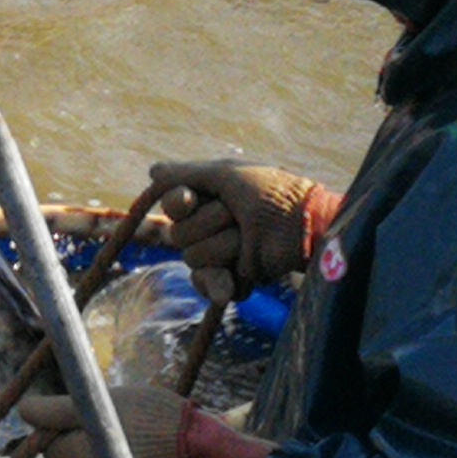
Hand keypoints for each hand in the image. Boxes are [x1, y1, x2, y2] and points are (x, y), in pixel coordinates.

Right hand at [146, 157, 339, 304]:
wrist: (304, 228)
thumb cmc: (270, 194)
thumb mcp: (228, 175)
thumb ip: (187, 174)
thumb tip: (152, 172)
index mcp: (208, 198)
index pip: (173, 205)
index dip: (178, 204)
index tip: (191, 200)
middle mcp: (210, 225)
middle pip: (178, 234)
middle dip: (208, 224)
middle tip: (237, 217)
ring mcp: (221, 253)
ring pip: (193, 258)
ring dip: (223, 247)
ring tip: (248, 240)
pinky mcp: (234, 278)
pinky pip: (206, 285)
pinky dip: (218, 283)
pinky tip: (232, 278)